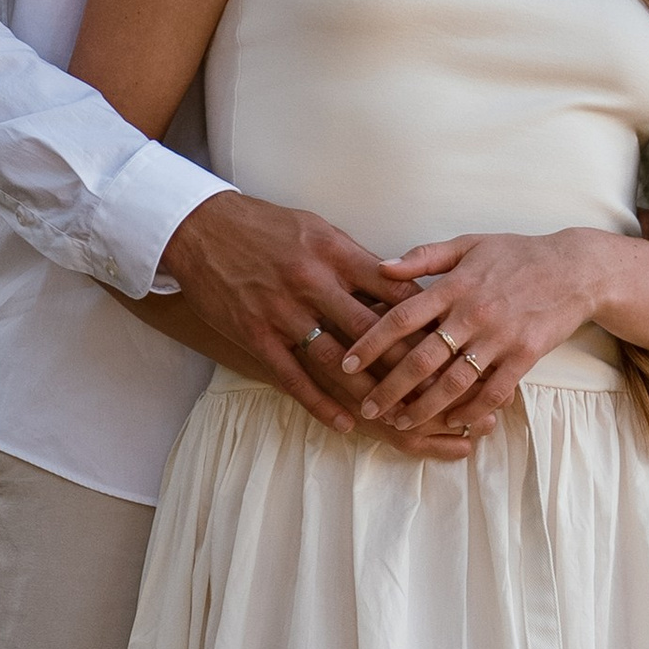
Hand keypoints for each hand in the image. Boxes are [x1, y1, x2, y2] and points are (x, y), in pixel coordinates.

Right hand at [158, 192, 500, 451]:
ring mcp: (282, 311)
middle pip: (372, 331)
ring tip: (400, 416)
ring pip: (336, 360)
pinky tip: (345, 423)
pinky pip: (293, 376)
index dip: (423, 319)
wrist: (198, 227)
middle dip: (407, 363)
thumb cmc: (264, 226)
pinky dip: (321, 403)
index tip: (449, 342)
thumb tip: (397, 284)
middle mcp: (312, 282)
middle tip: (440, 390)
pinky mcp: (255, 334)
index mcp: (334, 252)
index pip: (391, 290)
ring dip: (370, 391)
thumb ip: (354, 260)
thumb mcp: (316, 229)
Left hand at [342, 233, 603, 432]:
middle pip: (421, 359)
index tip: (347, 362)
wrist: (576, 269)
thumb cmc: (518, 254)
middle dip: (389, 388)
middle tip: (366, 407)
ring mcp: (500, 338)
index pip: (402, 317)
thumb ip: (424, 257)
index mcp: (455, 286)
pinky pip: (493, 391)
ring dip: (423, 407)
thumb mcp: (469, 244)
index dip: (371, 342)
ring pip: (454, 382)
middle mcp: (474, 314)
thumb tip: (381, 268)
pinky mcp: (525, 356)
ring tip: (400, 422)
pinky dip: (471, 410)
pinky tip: (452, 422)